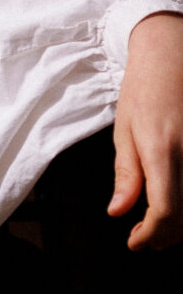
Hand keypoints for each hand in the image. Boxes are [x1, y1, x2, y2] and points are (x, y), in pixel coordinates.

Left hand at [110, 11, 182, 250]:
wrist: (173, 51)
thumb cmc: (144, 88)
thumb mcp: (125, 130)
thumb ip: (126, 174)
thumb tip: (117, 211)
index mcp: (163, 149)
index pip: (165, 210)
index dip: (151, 234)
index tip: (136, 242)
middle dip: (165, 235)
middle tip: (146, 240)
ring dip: (182, 224)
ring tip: (160, 227)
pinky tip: (178, 203)